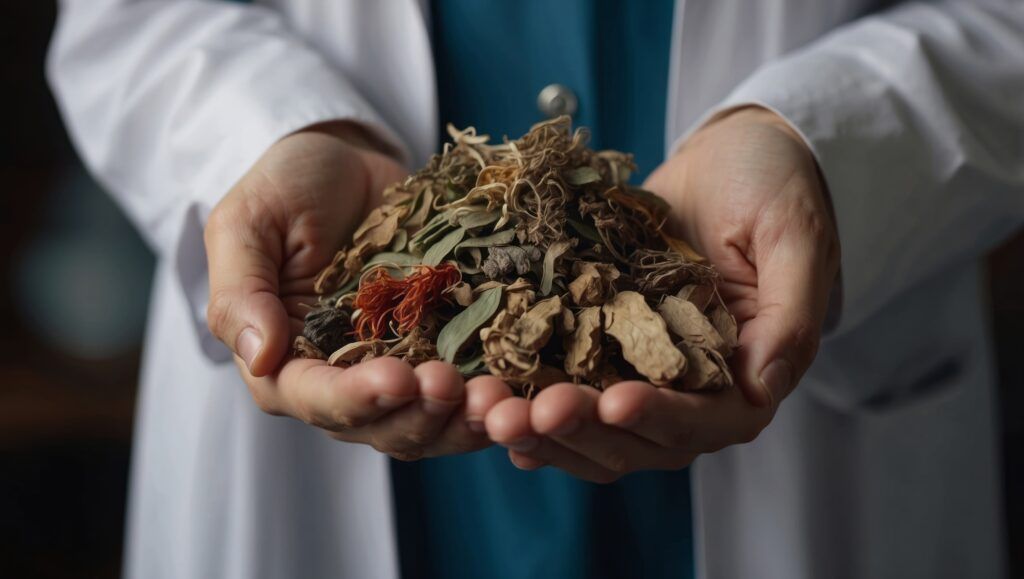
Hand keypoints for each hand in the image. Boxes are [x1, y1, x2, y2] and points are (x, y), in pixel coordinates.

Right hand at [205, 122, 512, 459]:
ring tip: (498, 400)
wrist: (348, 160)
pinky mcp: (439, 347)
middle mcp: (340, 378)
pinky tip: (520, 391)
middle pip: (380, 426)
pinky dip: (491, 397)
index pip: (315, 399)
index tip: (400, 378)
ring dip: (463, 420)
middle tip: (458, 388)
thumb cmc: (285, 186)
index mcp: (283, 361)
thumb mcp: (246, 224)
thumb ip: (242, 291)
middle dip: (421, 415)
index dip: (357, 399)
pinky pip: (467, 387)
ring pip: (429, 421)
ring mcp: (395, 366)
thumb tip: (258, 356)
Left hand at [483, 106, 839, 480]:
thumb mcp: (793, 235)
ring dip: (543, 426)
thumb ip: (790, 315)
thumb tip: (763, 388)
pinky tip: (486, 406)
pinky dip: (529, 398)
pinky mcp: (601, 341)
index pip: (707, 419)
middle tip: (524, 415)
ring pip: (593, 422)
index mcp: (748, 372)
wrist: (730, 153)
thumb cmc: (775, 184)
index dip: (661, 418)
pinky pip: (564, 381)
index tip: (614, 403)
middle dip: (581, 429)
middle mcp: (692, 385)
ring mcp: (642, 368)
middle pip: (638, 437)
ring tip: (492, 414)